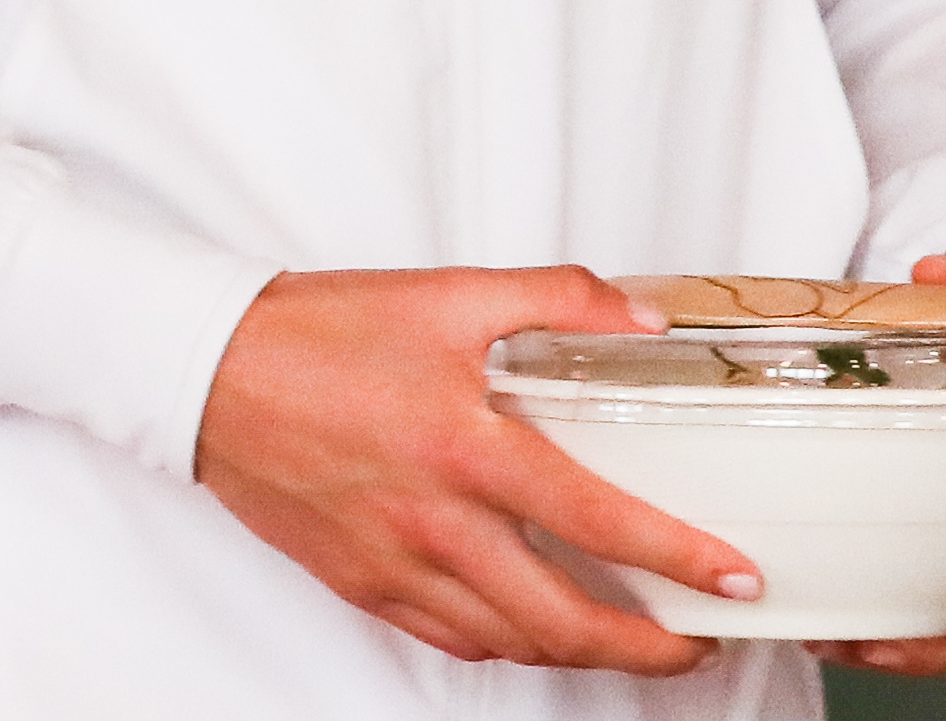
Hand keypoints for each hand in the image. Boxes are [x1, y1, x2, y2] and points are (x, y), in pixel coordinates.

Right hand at [196, 264, 758, 671]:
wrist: (212, 374)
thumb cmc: (322, 332)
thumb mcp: (449, 293)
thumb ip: (555, 300)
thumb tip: (639, 315)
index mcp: (467, 448)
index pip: (598, 521)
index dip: (677, 558)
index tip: (733, 580)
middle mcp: (437, 523)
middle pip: (563, 620)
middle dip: (646, 647)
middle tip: (699, 643)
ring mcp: (398, 565)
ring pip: (512, 642)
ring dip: (583, 653)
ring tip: (634, 642)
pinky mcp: (365, 584)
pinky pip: (452, 638)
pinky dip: (507, 645)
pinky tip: (534, 631)